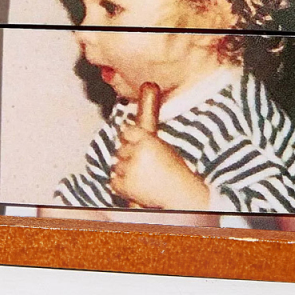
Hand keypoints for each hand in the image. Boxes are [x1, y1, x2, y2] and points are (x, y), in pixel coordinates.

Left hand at [110, 82, 209, 210]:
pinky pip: (114, 180)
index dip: (130, 139)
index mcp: (147, 139)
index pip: (126, 132)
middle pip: (120, 148)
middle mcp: (136, 151)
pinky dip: (122, 184)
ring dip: (126, 171)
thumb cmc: (176, 170)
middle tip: (145, 165)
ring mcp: (128, 169)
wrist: (180, 195)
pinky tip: (138, 185)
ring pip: (117, 165)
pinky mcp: (124, 184)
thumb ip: (147, 136)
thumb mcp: (164, 146)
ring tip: (144, 176)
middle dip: (129, 156)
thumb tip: (144, 98)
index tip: (134, 143)